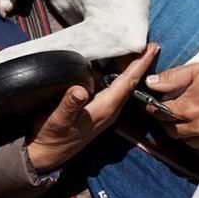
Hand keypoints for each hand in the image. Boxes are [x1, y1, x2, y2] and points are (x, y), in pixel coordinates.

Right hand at [26, 44, 159, 172]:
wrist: (45, 154)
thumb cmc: (50, 136)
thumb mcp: (57, 120)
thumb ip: (69, 105)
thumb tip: (80, 89)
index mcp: (104, 109)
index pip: (127, 83)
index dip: (140, 64)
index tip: (152, 48)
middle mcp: (109, 110)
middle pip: (130, 83)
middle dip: (140, 63)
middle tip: (147, 43)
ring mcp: (103, 111)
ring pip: (122, 86)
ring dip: (129, 69)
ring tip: (133, 50)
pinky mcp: (96, 110)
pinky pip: (113, 89)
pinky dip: (117, 75)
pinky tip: (111, 66)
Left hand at [143, 47, 198, 152]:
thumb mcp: (197, 70)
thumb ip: (171, 78)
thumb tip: (150, 83)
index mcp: (189, 109)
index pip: (160, 114)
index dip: (153, 108)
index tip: (152, 104)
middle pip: (172, 131)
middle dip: (166, 121)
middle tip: (168, 111)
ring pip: (188, 142)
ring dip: (183, 132)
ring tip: (185, 118)